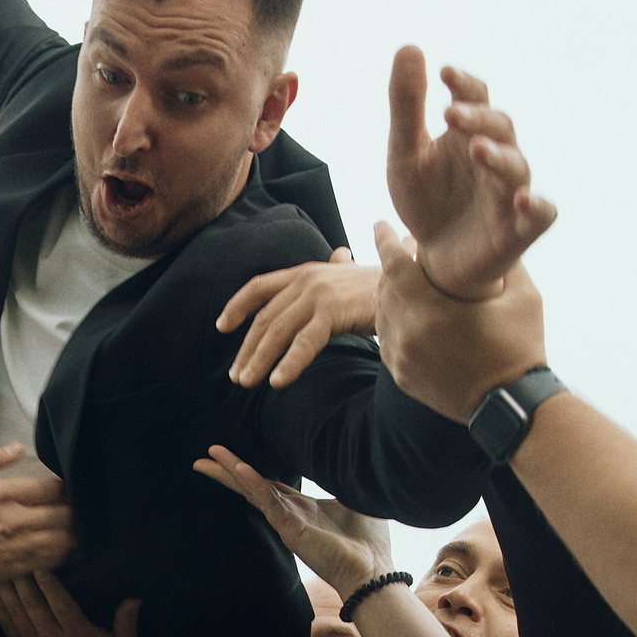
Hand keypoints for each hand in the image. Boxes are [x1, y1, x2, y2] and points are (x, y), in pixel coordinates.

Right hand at [0, 449, 75, 587]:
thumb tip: (17, 448)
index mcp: (3, 494)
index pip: (52, 487)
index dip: (63, 487)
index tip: (60, 489)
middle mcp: (16, 520)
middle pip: (65, 514)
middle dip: (70, 509)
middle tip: (68, 508)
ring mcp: (19, 546)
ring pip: (64, 539)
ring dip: (69, 532)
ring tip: (64, 527)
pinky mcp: (17, 567)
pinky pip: (52, 560)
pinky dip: (59, 552)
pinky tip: (54, 546)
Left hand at [0, 572, 138, 636]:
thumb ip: (127, 625)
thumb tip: (134, 600)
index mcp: (78, 636)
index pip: (62, 607)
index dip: (50, 587)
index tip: (40, 568)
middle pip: (35, 606)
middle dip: (23, 581)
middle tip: (14, 560)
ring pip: (18, 613)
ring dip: (7, 590)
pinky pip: (7, 626)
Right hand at [193, 444, 392, 598]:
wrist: (372, 573)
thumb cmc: (369, 544)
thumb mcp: (357, 502)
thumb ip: (348, 483)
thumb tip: (352, 461)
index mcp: (304, 508)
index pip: (270, 485)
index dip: (251, 471)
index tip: (232, 458)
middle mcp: (291, 514)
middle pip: (253, 486)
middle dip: (228, 472)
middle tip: (204, 457)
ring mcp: (288, 522)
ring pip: (254, 491)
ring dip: (231, 473)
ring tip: (208, 459)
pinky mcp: (291, 529)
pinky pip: (267, 502)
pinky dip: (252, 485)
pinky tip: (239, 470)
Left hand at [217, 248, 377, 389]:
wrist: (414, 282)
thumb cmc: (387, 282)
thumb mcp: (355, 273)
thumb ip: (339, 268)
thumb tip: (340, 254)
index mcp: (306, 271)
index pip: (260, 286)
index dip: (238, 305)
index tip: (222, 326)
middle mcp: (307, 279)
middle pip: (265, 317)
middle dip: (247, 348)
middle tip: (236, 376)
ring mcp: (318, 294)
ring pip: (278, 332)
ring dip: (259, 360)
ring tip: (246, 382)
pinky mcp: (333, 312)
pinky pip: (304, 343)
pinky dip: (288, 363)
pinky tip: (277, 382)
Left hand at [372, 224, 548, 424]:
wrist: (511, 404)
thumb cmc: (521, 347)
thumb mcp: (524, 296)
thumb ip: (506, 261)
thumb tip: (498, 232)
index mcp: (433, 312)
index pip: (394, 266)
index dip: (385, 241)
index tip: (381, 225)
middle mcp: (409, 335)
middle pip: (383, 288)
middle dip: (392, 267)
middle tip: (405, 252)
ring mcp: (401, 358)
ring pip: (381, 314)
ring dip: (390, 294)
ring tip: (407, 281)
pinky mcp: (401, 376)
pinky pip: (385, 340)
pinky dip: (392, 322)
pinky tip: (407, 313)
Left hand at [386, 49, 554, 301]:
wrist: (434, 260)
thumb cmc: (426, 201)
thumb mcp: (405, 154)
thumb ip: (407, 105)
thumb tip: (408, 45)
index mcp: (469, 133)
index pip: (476, 97)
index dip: (464, 85)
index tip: (444, 73)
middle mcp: (496, 157)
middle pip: (500, 127)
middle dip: (478, 119)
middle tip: (450, 114)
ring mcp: (510, 192)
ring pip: (517, 167)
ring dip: (499, 156)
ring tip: (476, 150)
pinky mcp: (519, 229)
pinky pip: (541, 214)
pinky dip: (537, 206)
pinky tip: (523, 200)